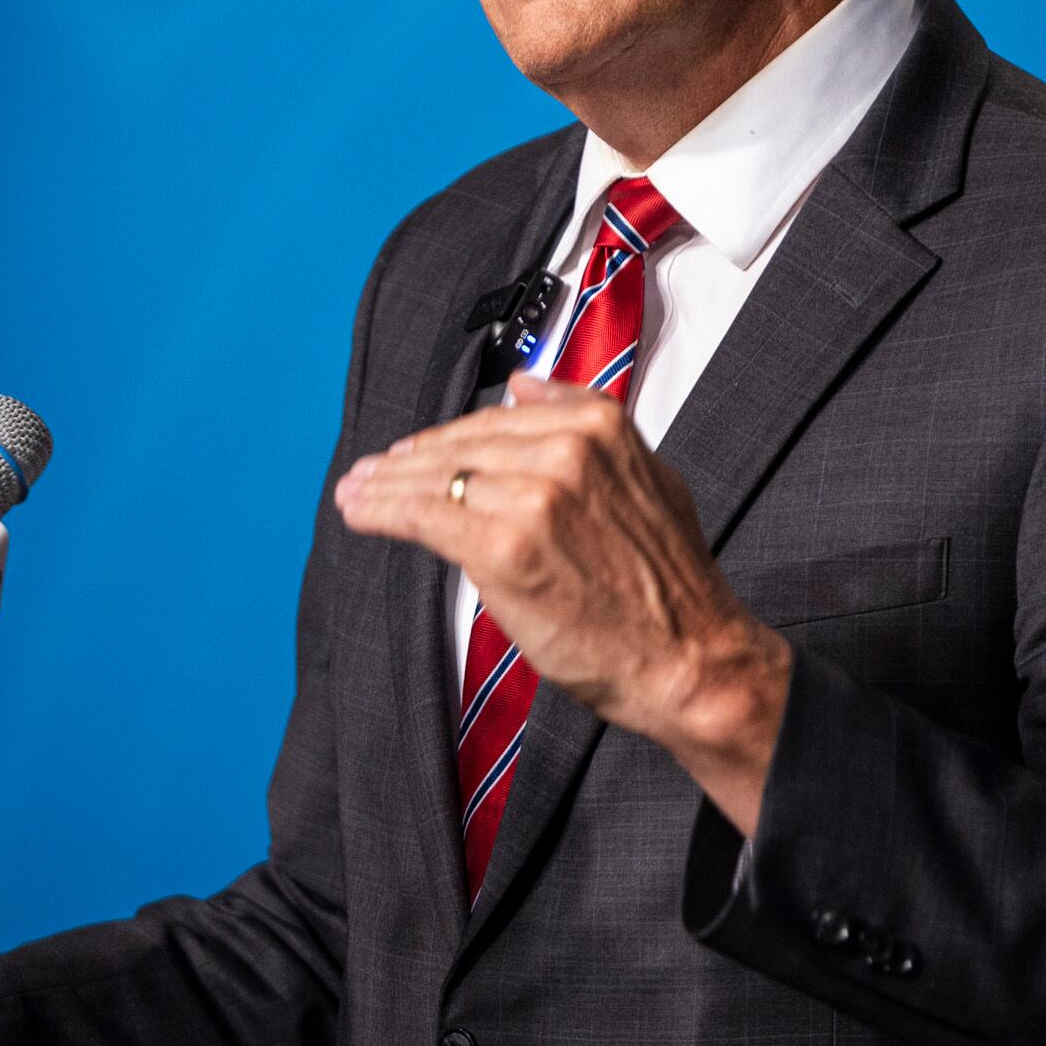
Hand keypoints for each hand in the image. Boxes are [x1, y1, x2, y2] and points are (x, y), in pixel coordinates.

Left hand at [331, 374, 789, 831]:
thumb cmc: (669, 586)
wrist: (689, 658)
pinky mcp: (502, 548)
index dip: (447, 436)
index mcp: (599, 427)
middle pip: (460, 446)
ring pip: (436, 479)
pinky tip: (361, 513)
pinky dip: (382, 512)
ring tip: (356, 492)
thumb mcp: (649, 478)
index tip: (415, 449)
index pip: (497, 419)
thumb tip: (523, 386)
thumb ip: (586, 424)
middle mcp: (564, 451)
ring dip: (384, 485)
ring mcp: (532, 497)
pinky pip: (424, 517)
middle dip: (407, 460)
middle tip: (370, 471)